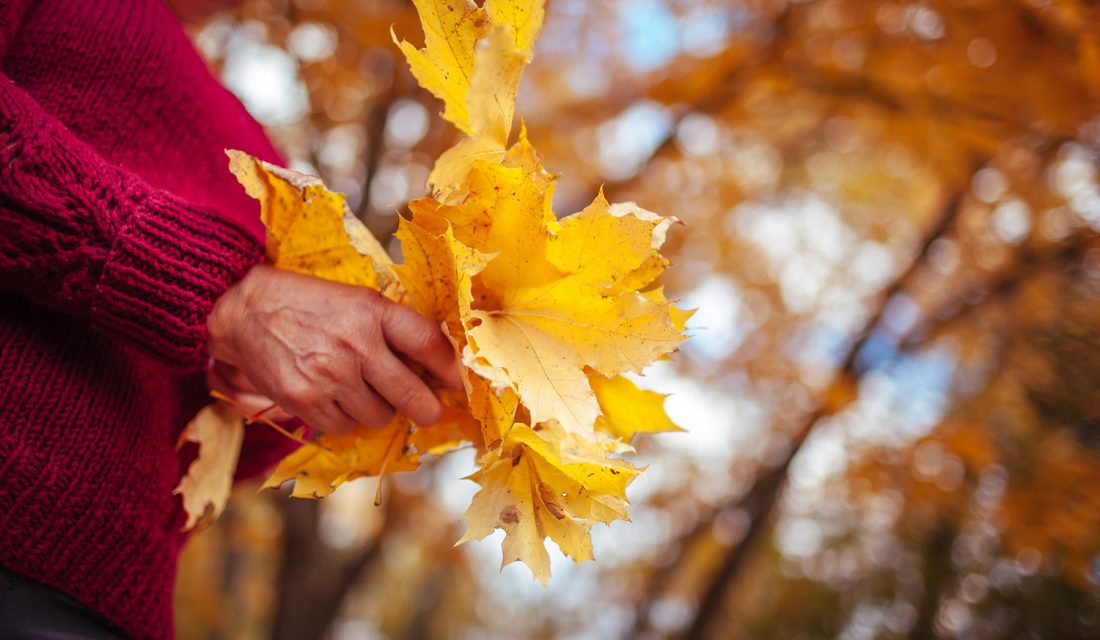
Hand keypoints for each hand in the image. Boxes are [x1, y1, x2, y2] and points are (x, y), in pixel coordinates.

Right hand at [206, 265, 461, 433]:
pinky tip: (336, 397)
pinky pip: (346, 427)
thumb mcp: (355, 300)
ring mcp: (330, 377)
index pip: (428, 344)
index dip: (451, 368)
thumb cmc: (307, 303)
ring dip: (380, 410)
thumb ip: (392, 327)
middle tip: (431, 411)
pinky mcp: (305, 401)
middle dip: (428, 409)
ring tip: (364, 390)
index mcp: (372, 312)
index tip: (458, 382)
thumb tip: (434, 364)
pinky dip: (347, 418)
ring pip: (380, 416)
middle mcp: (355, 346)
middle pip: (412, 395)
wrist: (243, 311)